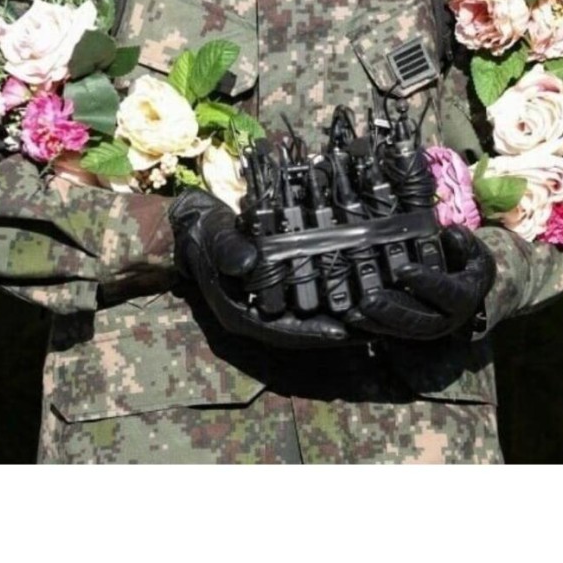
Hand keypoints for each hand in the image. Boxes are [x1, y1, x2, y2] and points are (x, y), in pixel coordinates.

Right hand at [169, 189, 350, 348]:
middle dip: (332, 331)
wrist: (194, 229)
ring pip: (303, 321)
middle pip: (298, 332)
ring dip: (332, 319)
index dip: (312, 333)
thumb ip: (230, 249)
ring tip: (366, 314)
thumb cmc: (207, 234)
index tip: (342, 331)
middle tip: (368, 327)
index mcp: (239, 314)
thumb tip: (249, 263)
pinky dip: (324, 302)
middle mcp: (254, 317)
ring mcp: (263, 308)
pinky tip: (348, 295)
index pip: (281, 332)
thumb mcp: (216, 237)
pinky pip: (301, 305)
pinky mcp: (272, 295)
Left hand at [345, 226, 495, 341]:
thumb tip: (452, 235)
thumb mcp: (473, 251)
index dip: (425, 281)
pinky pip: (392, 333)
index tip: (403, 269)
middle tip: (368, 301)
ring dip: (377, 323)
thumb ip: (463, 243)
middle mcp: (446, 319)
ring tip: (355, 314)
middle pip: (418, 319)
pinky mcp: (413, 331)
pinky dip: (373, 329)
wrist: (471, 292)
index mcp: (462, 297)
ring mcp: (428, 328)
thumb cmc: (468, 265)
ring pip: (402, 330)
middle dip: (392, 310)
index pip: (445, 291)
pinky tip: (354, 321)